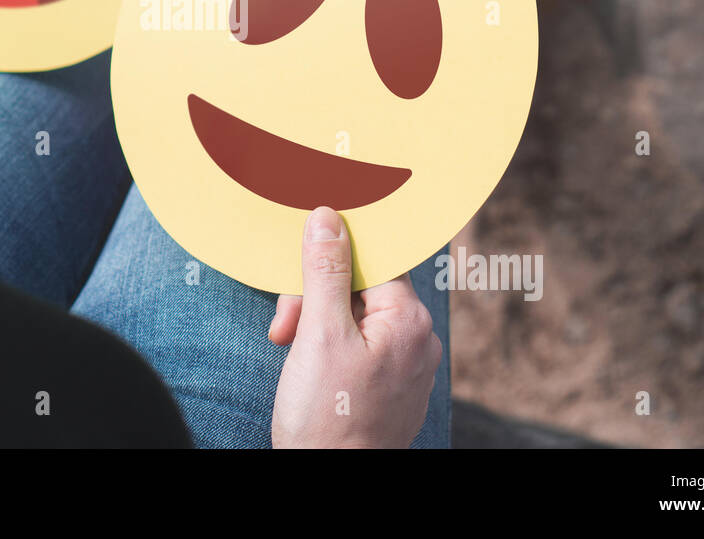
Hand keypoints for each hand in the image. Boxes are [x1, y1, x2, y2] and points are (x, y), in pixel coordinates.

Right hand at [269, 206, 441, 448]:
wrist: (329, 484)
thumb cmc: (327, 417)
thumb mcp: (319, 333)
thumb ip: (325, 272)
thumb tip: (329, 218)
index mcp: (409, 320)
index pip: (374, 260)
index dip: (332, 259)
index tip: (302, 264)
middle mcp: (417, 340)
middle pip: (362, 289)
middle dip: (316, 298)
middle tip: (286, 326)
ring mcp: (406, 367)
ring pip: (357, 318)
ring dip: (317, 324)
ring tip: (289, 348)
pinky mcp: (390, 388)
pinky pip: (360, 347)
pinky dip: (329, 347)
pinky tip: (307, 365)